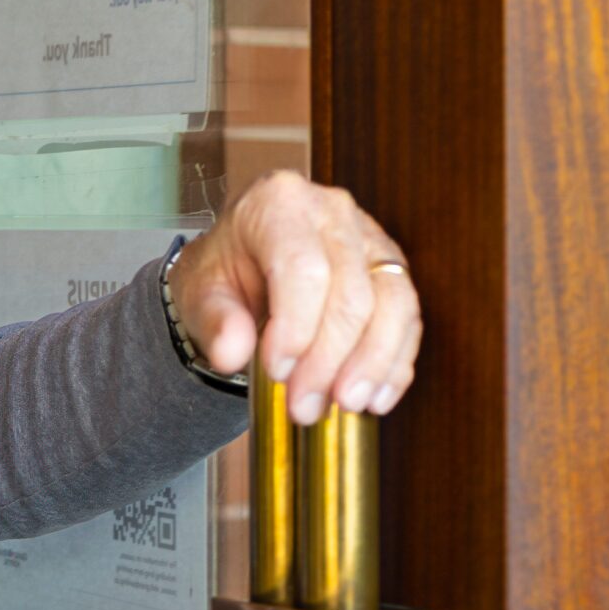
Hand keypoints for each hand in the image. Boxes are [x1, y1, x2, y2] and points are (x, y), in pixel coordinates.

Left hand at [171, 170, 421, 424]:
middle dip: (330, 358)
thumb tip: (230, 354)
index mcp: (279, 204)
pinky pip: (409, 318)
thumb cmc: (223, 271)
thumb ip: (214, 321)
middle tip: (305, 405)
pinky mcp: (393, 269)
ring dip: (373, 364)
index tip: (277, 371)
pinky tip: (376, 398)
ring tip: (346, 405)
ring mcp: (371, 238)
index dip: (296, 328)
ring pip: (394, 304)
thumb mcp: (199, 293)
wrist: (245, 260)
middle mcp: (334, 212)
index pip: (303, 269)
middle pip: (352, 292)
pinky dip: (396, 363)